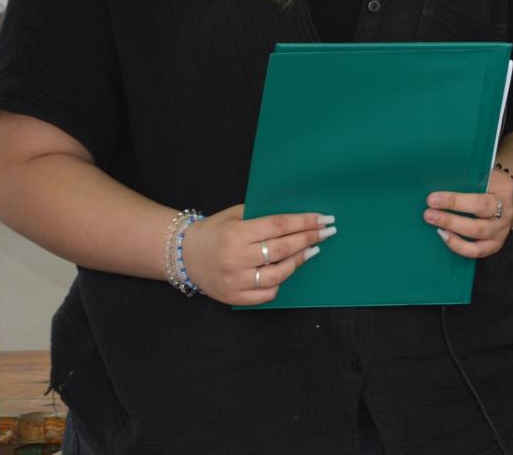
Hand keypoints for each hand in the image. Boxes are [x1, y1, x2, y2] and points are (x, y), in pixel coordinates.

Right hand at [181, 204, 333, 304]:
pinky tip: (288, 270)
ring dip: (299, 261)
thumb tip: (298, 216)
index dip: (304, 222)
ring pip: (278, 274)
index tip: (324, 219)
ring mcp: (235, 281)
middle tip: (328, 232)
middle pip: (282, 249)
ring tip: (312, 250)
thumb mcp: (236, 214)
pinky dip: (280, 282)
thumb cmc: (214, 230)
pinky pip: (266, 294)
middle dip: (310, 239)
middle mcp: (236, 259)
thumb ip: (263, 216)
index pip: (279, 226)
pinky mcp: (234, 298)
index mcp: (237, 234)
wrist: (184, 255)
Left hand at [425, 169, 512, 258]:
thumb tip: (436, 186)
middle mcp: (506, 209)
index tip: (432, 199)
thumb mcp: (480, 175)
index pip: (479, 194)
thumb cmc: (484, 184)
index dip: (454, 200)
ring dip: (453, 229)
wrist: (500, 199)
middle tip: (429, 213)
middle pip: (480, 212)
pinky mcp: (495, 244)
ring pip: (478, 232)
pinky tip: (445, 237)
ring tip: (434, 225)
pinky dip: (459, 246)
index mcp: (503, 188)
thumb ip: (465, 179)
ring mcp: (502, 229)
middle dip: (451, 215)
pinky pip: (477, 250)